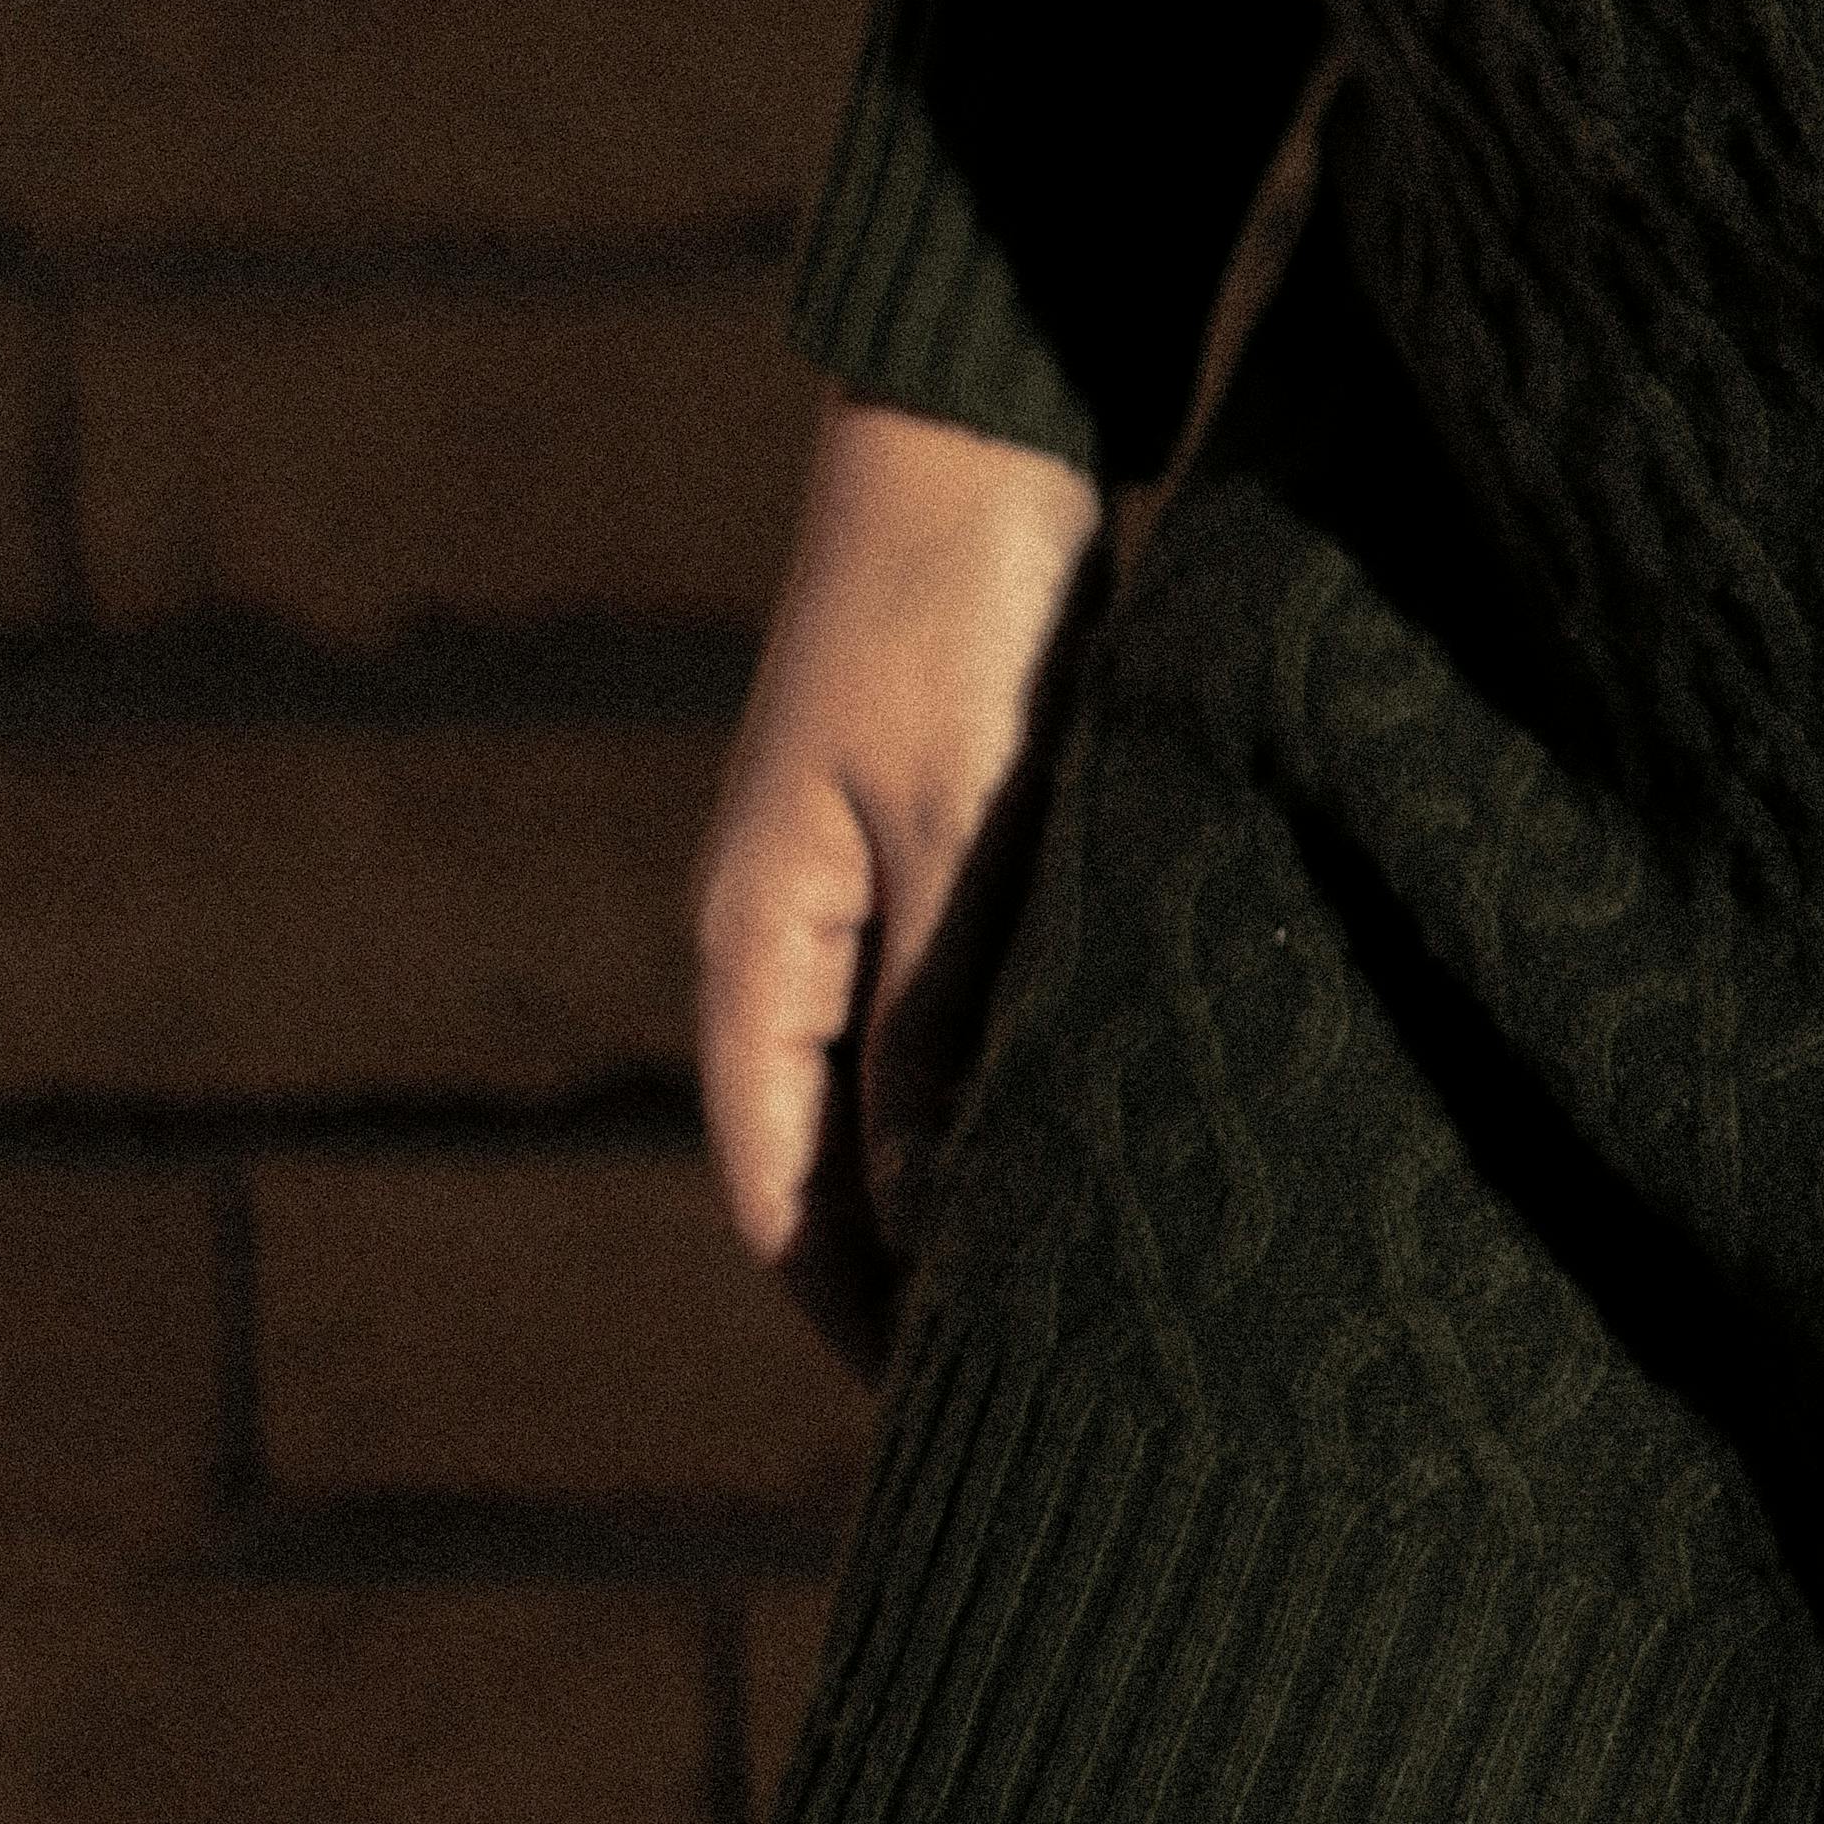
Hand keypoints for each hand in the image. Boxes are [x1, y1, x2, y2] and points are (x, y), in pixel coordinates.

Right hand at [694, 392, 1107, 1371]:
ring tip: (1059, 1270)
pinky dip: (983, 1069)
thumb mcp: (958, 820)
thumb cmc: (960, 603)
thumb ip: (936, 1018)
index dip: (854, 1308)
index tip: (945, 1412)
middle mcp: (783, 922)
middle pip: (822, 1152)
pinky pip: (936, 991)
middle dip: (902, 1264)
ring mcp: (850, 868)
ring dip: (951, 1167)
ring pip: (885, 1074)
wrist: (981, 412)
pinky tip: (1068, 1105)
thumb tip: (924, 1212)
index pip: (780, 1190)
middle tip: (1020, 1369)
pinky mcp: (923, 816)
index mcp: (755, 940)